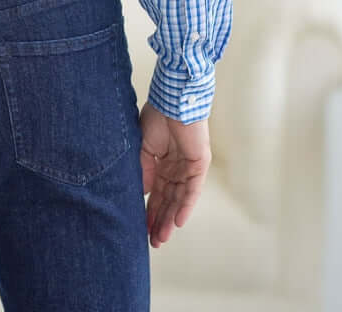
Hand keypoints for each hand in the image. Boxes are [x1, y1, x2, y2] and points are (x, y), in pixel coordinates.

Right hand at [139, 100, 211, 246]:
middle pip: (169, 200)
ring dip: (170, 219)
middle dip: (160, 221)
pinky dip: (185, 206)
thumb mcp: (143, 148)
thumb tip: (142, 195)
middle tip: (153, 242)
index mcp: (163, 162)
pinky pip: (192, 190)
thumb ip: (144, 171)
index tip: (142, 228)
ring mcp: (189, 167)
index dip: (150, 210)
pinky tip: (177, 222)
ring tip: (161, 238)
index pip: (157, 192)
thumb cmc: (156, 117)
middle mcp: (177, 167)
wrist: (172, 100)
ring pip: (180, 199)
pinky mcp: (199, 165)